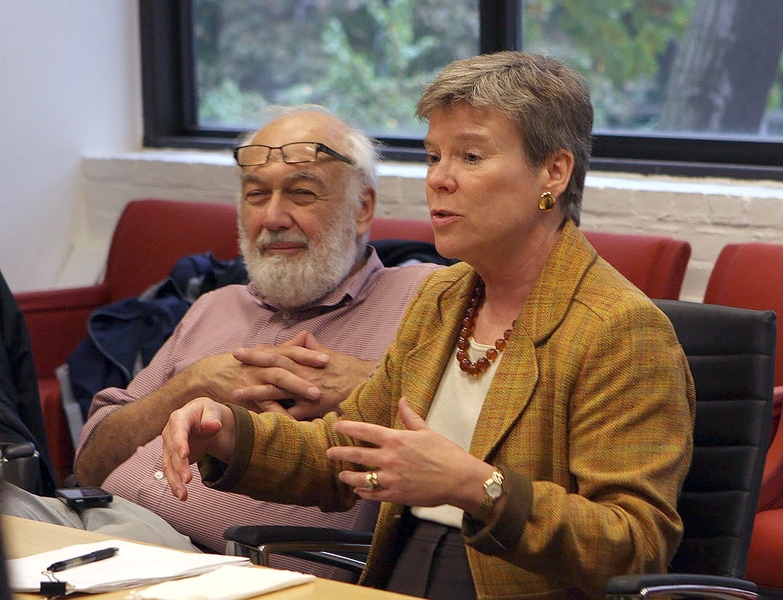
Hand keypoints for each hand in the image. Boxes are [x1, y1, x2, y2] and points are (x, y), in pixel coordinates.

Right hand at [161, 397, 235, 500]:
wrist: (201, 420)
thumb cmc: (206, 413)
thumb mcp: (211, 409)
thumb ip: (212, 417)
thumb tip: (213, 425)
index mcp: (179, 418)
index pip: (178, 430)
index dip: (179, 442)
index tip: (184, 455)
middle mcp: (170, 433)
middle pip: (172, 451)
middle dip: (179, 466)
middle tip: (188, 479)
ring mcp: (169, 447)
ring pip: (168, 466)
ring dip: (174, 481)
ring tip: (183, 495)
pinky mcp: (171, 459)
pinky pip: (171, 473)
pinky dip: (175, 484)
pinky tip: (181, 495)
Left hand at [232, 331, 376, 419]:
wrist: (368, 384)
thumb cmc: (350, 370)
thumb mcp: (330, 354)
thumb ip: (313, 347)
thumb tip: (303, 336)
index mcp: (306, 361)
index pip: (278, 353)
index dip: (259, 352)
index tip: (241, 351)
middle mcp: (304, 374)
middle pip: (273, 367)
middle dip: (252, 364)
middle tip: (232, 362)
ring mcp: (307, 391)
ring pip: (277, 391)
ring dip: (255, 392)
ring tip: (236, 394)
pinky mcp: (314, 408)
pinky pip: (292, 415)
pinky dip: (277, 418)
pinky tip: (261, 422)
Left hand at [326, 397, 490, 511]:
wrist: (459, 478)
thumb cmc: (445, 453)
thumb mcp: (427, 431)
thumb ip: (410, 417)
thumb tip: (402, 400)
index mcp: (396, 439)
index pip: (365, 431)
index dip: (348, 428)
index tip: (337, 426)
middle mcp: (389, 458)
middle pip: (357, 455)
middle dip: (340, 453)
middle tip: (329, 452)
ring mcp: (391, 478)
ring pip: (361, 478)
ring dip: (348, 476)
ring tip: (341, 474)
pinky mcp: (396, 495)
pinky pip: (373, 495)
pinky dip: (363, 493)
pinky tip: (358, 491)